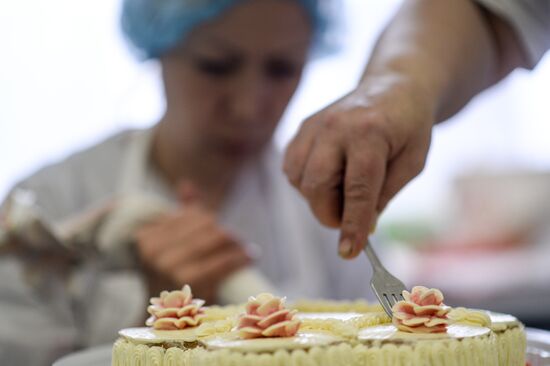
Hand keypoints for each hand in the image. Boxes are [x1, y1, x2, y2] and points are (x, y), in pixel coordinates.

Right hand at [135, 184, 250, 302]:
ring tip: (245, 251)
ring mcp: (170, 265)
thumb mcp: (171, 244)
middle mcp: (154, 249)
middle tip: (237, 242)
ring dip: (237, 244)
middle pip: (206, 225)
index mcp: (147, 236)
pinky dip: (240, 258)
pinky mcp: (189, 280)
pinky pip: (224, 260)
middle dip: (226, 233)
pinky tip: (249, 258)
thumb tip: (186, 184)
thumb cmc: (171, 279)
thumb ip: (179, 214)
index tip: (220, 230)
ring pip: (217, 237)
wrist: (165, 321)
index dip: (210, 222)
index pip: (193, 215)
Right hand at [284, 76, 433, 257]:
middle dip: (330, 214)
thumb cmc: (409, 126)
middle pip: (317, 185)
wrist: (394, 86)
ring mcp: (314, 125)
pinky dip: (305, 183)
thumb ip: (384, 195)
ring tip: (343, 191)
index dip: (352, 225)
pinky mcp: (303, 127)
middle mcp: (335, 126)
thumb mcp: (413, 163)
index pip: (357, 189)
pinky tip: (328, 178)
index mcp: (370, 133)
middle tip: (350, 219)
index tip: (349, 252)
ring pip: (298, 179)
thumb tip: (360, 228)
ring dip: (318, 198)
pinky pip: (291, 167)